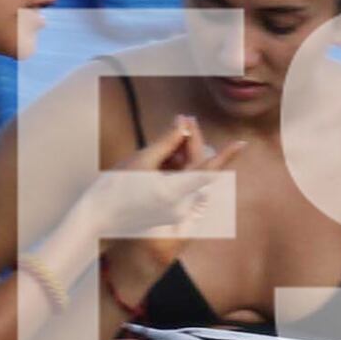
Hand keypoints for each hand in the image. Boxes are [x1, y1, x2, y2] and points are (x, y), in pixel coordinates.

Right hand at [92, 124, 228, 298]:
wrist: (98, 220)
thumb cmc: (114, 189)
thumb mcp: (140, 160)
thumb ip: (167, 142)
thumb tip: (185, 125)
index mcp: (174, 192)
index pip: (207, 170)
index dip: (226, 155)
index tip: (242, 143)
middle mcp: (179, 205)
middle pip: (196, 169)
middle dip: (191, 143)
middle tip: (182, 120)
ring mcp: (175, 211)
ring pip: (188, 176)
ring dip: (181, 156)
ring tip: (167, 137)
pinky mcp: (169, 212)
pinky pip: (180, 187)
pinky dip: (175, 170)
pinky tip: (162, 157)